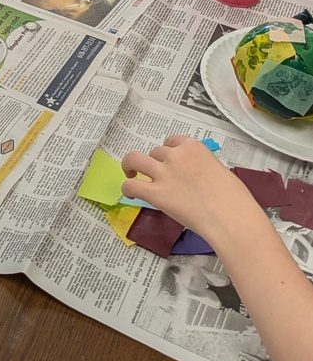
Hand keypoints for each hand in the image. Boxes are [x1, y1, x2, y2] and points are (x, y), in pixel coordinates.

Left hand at [121, 136, 253, 238]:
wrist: (231, 218)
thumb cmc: (234, 199)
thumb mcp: (219, 171)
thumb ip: (202, 167)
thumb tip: (197, 177)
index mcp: (193, 147)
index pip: (172, 141)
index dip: (168, 151)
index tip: (169, 161)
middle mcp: (175, 155)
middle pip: (156, 152)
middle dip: (156, 162)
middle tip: (159, 176)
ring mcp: (164, 173)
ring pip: (135, 159)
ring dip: (131, 165)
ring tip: (131, 174)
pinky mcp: (156, 194)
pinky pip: (131, 186)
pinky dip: (127, 188)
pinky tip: (131, 194)